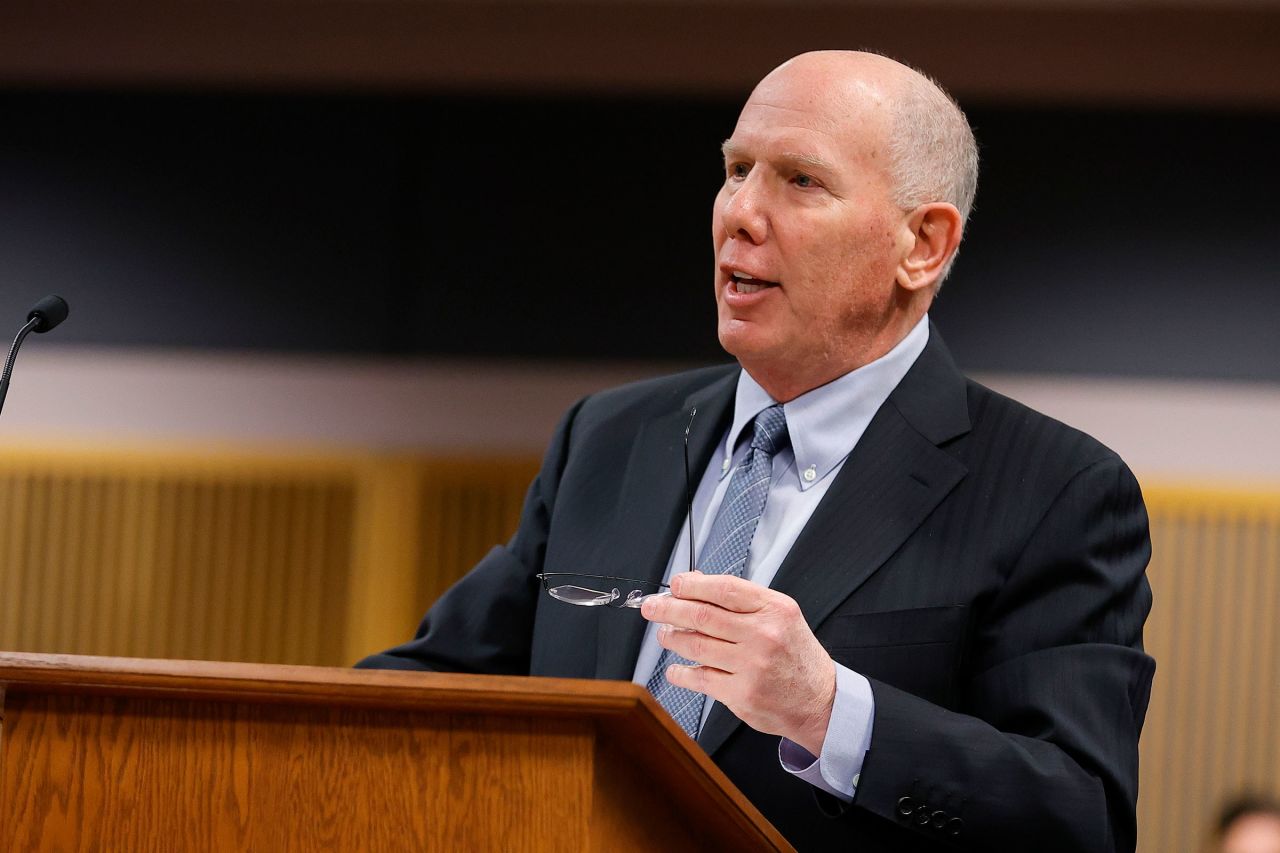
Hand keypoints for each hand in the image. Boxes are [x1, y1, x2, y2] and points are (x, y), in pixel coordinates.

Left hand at [640, 571, 835, 754]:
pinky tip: (675, 669)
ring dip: (672, 638)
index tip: (675, 585)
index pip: (724, 589)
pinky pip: (700, 679)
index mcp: (775, 610)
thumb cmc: (795, 655)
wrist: (820, 701)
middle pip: (703, 616)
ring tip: (664, 635)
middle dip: (669, 609)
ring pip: (696, 646)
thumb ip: (743, 601)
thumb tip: (696, 586)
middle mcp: (764, 635)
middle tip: (652, 608)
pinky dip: (681, 673)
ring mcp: (751, 666)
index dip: (693, 585)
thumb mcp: (781, 616)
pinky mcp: (741, 694)